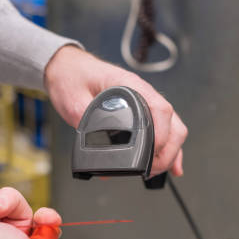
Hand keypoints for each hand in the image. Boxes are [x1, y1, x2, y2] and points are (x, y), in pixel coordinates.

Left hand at [44, 45, 186, 176]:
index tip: (153, 154)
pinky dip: (167, 149)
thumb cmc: (72, 77)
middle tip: (152, 169)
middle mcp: (141, 93)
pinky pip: (161, 130)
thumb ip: (85, 121)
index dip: (162, 135)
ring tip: (158, 171)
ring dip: (170, 151)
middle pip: (172, 122)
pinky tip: (170, 165)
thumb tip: (95, 148)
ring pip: (171, 127)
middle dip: (168, 150)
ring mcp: (142, 102)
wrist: (67, 67)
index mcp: (129, 85)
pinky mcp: (138, 111)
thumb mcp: (73, 100)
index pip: (159, 109)